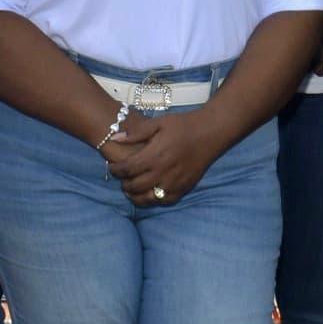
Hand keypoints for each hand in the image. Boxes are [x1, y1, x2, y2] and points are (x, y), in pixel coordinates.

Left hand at [105, 112, 221, 207]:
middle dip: (124, 184)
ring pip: (148, 198)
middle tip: (121, 179)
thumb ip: (136, 132)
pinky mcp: (184, 188)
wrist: (210, 133)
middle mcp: (163, 172)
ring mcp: (174, 183)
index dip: (116, 171)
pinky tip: (149, 193)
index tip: (112, 168)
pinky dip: (153, 200)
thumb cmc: (183, 125)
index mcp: (154, 155)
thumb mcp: (158, 123)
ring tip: (131, 190)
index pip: (127, 169)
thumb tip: (115, 138)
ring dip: (135, 196)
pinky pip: (164, 200)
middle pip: (135, 186)